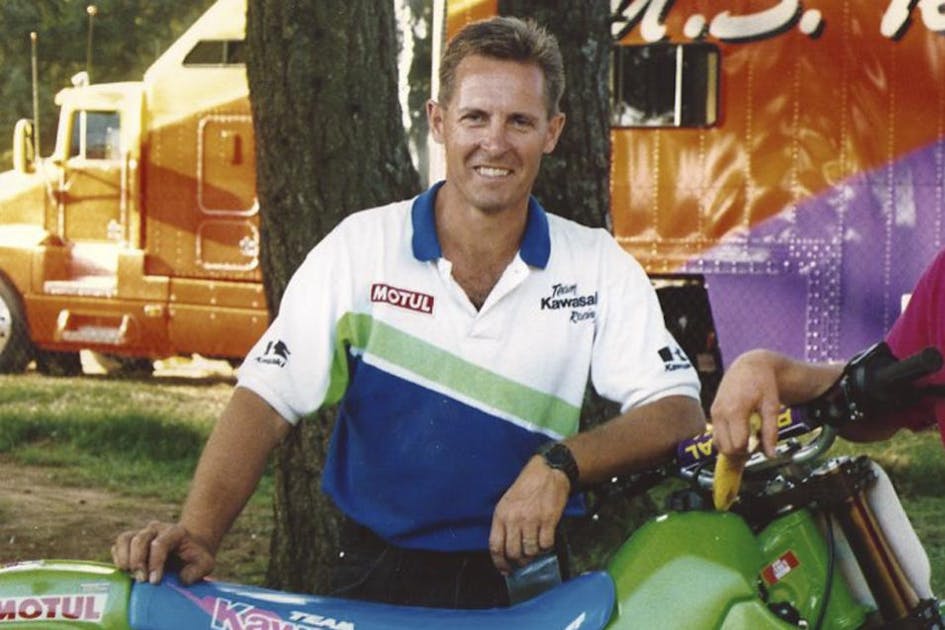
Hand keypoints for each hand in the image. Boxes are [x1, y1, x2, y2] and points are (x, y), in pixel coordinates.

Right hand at [112, 521, 214, 584]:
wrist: (190, 546)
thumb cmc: (196, 556)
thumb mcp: (204, 563)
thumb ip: (196, 571)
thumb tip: (181, 580)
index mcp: (175, 532)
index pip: (160, 543)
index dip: (155, 562)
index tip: (155, 581)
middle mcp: (156, 529)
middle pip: (140, 539)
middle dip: (138, 561)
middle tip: (142, 580)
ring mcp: (143, 533)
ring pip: (125, 538)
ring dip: (124, 557)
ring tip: (129, 574)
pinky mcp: (132, 540)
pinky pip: (119, 544)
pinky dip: (118, 556)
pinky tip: (124, 570)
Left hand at [489, 455, 569, 573]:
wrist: (546, 472)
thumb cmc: (526, 488)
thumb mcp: (507, 503)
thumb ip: (505, 525)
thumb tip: (506, 551)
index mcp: (501, 514)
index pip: (495, 546)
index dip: (500, 562)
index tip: (505, 570)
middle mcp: (514, 519)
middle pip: (513, 552)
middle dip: (519, 561)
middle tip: (523, 561)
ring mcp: (532, 520)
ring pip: (530, 551)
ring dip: (533, 554)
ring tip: (535, 548)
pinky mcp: (548, 520)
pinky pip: (545, 544)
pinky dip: (546, 547)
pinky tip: (545, 540)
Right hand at [710, 350, 781, 458]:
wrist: (750, 366)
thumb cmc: (762, 384)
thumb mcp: (771, 407)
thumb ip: (770, 432)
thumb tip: (771, 454)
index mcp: (735, 411)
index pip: (737, 445)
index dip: (750, 449)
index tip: (760, 444)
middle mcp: (720, 412)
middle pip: (726, 448)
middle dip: (740, 451)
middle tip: (754, 442)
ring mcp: (715, 412)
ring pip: (718, 443)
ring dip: (732, 445)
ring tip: (747, 436)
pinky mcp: (713, 411)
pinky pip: (717, 434)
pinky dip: (727, 438)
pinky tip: (740, 430)